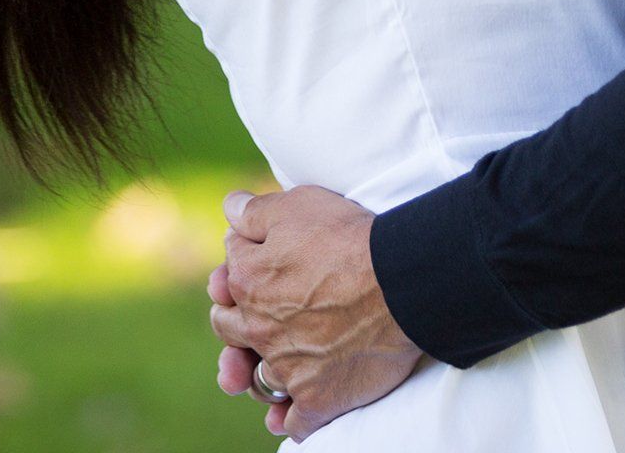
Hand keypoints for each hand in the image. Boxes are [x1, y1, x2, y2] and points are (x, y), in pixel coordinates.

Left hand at [210, 185, 421, 440]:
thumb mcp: (298, 205)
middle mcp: (259, 329)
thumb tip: (229, 209)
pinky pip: (292, 420)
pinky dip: (288, 417)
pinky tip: (288, 411)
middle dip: (235, 321)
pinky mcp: (317, 398)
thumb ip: (255, 211)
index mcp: (249, 282)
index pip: (226, 277)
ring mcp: (287, 369)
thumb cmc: (349, 237)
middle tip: (254, 315)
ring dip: (257, 372)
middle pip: (229, 330)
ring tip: (268, 364)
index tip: (256, 264)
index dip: (237, 269)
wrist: (398, 281)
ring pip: (256, 379)